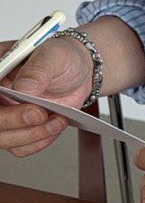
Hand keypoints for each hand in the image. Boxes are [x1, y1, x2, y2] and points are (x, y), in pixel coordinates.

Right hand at [0, 36, 92, 156]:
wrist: (79, 72)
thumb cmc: (61, 58)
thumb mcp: (52, 55)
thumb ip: (38, 69)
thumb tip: (25, 88)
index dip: (0, 108)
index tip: (18, 100)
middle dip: (14, 121)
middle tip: (39, 114)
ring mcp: (5, 114)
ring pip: (4, 138)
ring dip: (33, 134)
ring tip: (58, 119)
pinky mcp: (18, 129)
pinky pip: (20, 147)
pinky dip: (39, 141)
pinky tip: (55, 125)